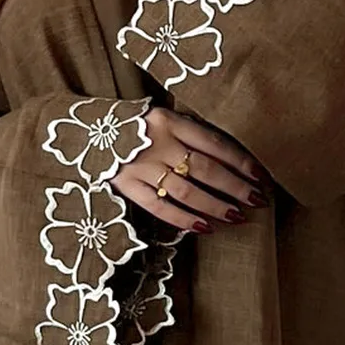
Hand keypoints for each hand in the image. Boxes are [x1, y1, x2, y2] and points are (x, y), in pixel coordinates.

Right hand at [113, 104, 269, 233]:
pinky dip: (184, 219)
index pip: (213, 143)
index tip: (260, 176)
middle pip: (204, 169)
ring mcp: (141, 167)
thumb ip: (189, 132)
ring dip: (214, 206)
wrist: (83, 128)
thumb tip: (230, 158)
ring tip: (236, 217)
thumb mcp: (161, 117)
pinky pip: (160, 207)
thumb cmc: (133, 125)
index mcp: (169, 121)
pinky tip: (204, 227)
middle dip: (234, 187)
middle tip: (257, 201)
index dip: (240, 161)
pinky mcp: (127, 186)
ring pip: (186, 191)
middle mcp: (157, 143)